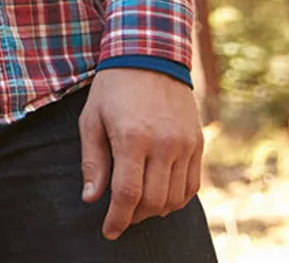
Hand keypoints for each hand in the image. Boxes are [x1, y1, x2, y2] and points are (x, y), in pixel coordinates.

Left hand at [79, 67, 203, 239]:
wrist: (151, 57)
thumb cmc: (113, 89)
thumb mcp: (91, 120)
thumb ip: (93, 162)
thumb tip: (92, 198)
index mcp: (133, 139)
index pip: (128, 194)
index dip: (117, 218)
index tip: (109, 231)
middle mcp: (164, 145)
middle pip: (154, 201)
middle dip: (135, 218)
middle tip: (120, 219)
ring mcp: (185, 145)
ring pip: (175, 197)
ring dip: (156, 211)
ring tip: (138, 209)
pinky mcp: (198, 143)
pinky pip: (192, 184)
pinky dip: (177, 198)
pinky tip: (161, 197)